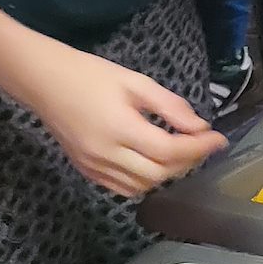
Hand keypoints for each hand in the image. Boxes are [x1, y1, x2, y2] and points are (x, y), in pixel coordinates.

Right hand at [27, 46, 224, 196]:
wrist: (44, 81)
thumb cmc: (91, 75)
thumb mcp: (136, 82)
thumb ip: (170, 107)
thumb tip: (200, 127)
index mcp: (120, 129)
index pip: (170, 151)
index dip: (199, 148)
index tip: (219, 139)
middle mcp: (105, 155)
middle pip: (159, 174)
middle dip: (188, 162)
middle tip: (202, 144)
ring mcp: (93, 167)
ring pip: (142, 187)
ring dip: (167, 174)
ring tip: (180, 152)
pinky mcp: (85, 171)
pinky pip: (122, 188)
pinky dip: (145, 181)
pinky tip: (154, 163)